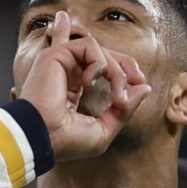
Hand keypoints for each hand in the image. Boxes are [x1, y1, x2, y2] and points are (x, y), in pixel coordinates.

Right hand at [17, 11, 152, 160]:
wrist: (42, 138)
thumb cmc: (65, 141)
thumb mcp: (103, 130)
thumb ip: (124, 109)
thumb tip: (144, 88)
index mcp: (72, 90)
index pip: (94, 67)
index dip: (121, 71)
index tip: (140, 84)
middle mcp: (66, 74)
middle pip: (102, 55)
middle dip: (125, 65)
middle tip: (138, 80)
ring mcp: (61, 64)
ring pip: (100, 51)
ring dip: (116, 73)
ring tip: (116, 96)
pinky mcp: (56, 55)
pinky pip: (90, 46)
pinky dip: (99, 64)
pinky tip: (91, 83)